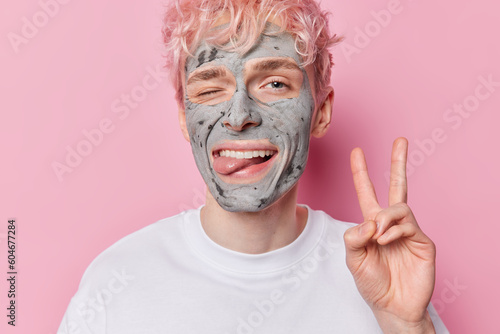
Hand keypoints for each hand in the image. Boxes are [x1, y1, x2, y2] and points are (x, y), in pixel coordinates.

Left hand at [344, 137, 435, 332]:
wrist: (392, 306)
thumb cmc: (372, 282)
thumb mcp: (353, 259)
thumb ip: (354, 237)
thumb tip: (370, 220)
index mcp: (372, 224)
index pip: (366, 192)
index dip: (361, 173)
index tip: (357, 152)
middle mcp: (391, 223)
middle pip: (397, 186)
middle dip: (398, 163)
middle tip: (400, 140)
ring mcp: (408, 230)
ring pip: (399, 207)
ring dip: (384, 218)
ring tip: (377, 236)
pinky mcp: (422, 241)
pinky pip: (408, 224)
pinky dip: (393, 230)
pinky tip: (385, 241)